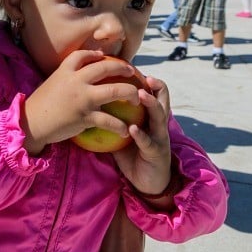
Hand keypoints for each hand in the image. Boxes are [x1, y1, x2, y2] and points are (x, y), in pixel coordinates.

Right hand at [23, 52, 143, 153]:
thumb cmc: (40, 106)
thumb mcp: (51, 84)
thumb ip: (66, 78)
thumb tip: (79, 76)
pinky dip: (121, 126)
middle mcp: (76, 80)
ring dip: (131, 94)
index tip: (105, 56)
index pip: (84, 55)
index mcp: (65, 70)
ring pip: (116, 90)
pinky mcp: (86, 117)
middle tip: (132, 73)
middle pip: (107, 68)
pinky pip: (110, 120)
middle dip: (123, 68)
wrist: (30, 123)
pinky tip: (125, 131)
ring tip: (137, 100)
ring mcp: (83, 98)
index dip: (97, 54)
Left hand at [111, 75, 171, 195]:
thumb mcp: (123, 133)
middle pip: (161, 100)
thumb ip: (113, 117)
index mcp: (151, 118)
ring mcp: (160, 138)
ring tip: (140, 95)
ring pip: (159, 117)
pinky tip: (133, 129)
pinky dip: (141, 135)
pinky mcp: (156, 153)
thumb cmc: (132, 154)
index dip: (148, 81)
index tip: (134, 69)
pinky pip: (148, 142)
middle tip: (144, 77)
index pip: (154, 94)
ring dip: (150, 105)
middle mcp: (158, 125)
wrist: (147, 181)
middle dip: (155, 87)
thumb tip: (90, 101)